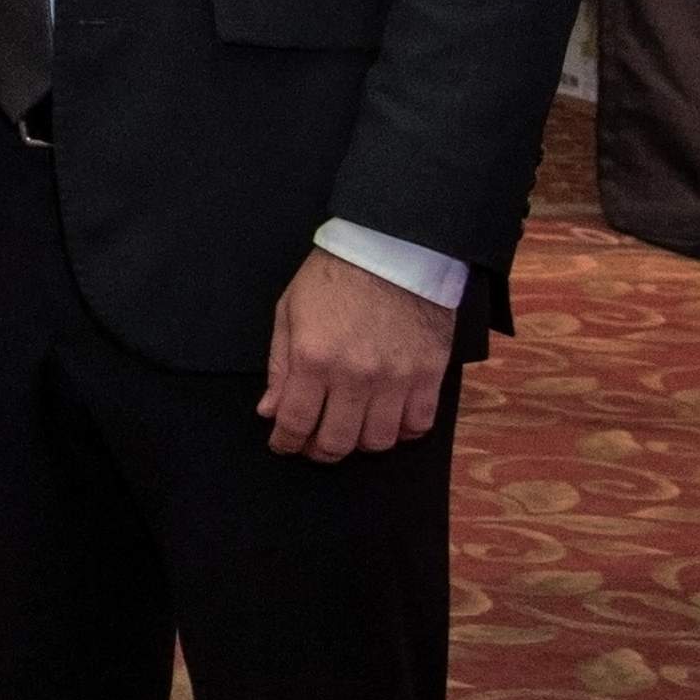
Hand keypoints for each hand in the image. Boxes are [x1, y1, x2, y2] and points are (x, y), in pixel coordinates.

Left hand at [260, 251, 455, 461]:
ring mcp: (395, 378)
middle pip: (336, 441)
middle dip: (319, 451)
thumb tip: (270, 411)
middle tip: (314, 444)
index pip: (294, 422)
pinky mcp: (429, 374)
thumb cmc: (335, 276)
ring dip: (359, 443)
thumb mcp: (289, 313)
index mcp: (313, 358)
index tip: (283, 444)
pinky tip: (388, 420)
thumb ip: (279, 366)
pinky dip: (402, 431)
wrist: (393, 249)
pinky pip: (418, 424)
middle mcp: (354, 376)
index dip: (285, 442)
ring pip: (378, 441)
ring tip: (351, 430)